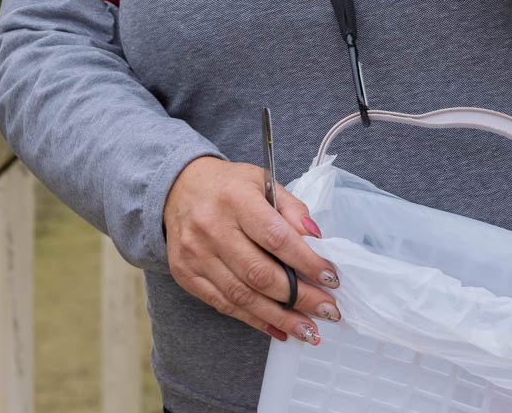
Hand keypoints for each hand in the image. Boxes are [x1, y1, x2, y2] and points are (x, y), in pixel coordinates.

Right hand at [162, 156, 341, 344]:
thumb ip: (292, 208)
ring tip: (309, 330)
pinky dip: (255, 320)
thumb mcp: (263, 182)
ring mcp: (195, 254)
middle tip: (328, 310)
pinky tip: (279, 329)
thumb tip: (316, 237)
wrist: (180, 189)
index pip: (276, 238)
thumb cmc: (229, 186)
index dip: (307, 262)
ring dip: (281, 317)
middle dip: (300, 297)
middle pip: (260, 273)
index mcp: (235, 199)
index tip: (331, 278)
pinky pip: (225, 305)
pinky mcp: (186, 275)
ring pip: (243, 296)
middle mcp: (212, 228)